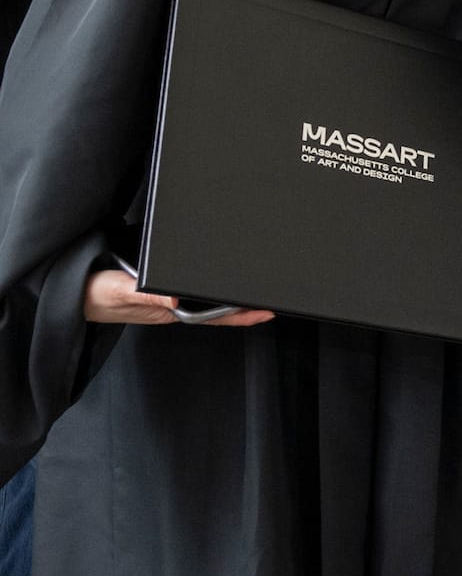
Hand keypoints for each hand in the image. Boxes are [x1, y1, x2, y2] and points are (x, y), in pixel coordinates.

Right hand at [81, 267, 272, 326]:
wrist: (70, 289)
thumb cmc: (94, 295)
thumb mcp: (122, 294)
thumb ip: (149, 297)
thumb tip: (175, 300)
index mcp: (170, 310)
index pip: (214, 314)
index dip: (241, 313)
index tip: (266, 309)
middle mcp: (174, 302)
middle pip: (216, 301)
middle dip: (244, 298)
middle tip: (276, 288)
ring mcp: (168, 291)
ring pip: (205, 288)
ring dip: (227, 284)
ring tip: (257, 275)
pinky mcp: (159, 278)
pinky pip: (187, 274)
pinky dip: (204, 268)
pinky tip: (217, 261)